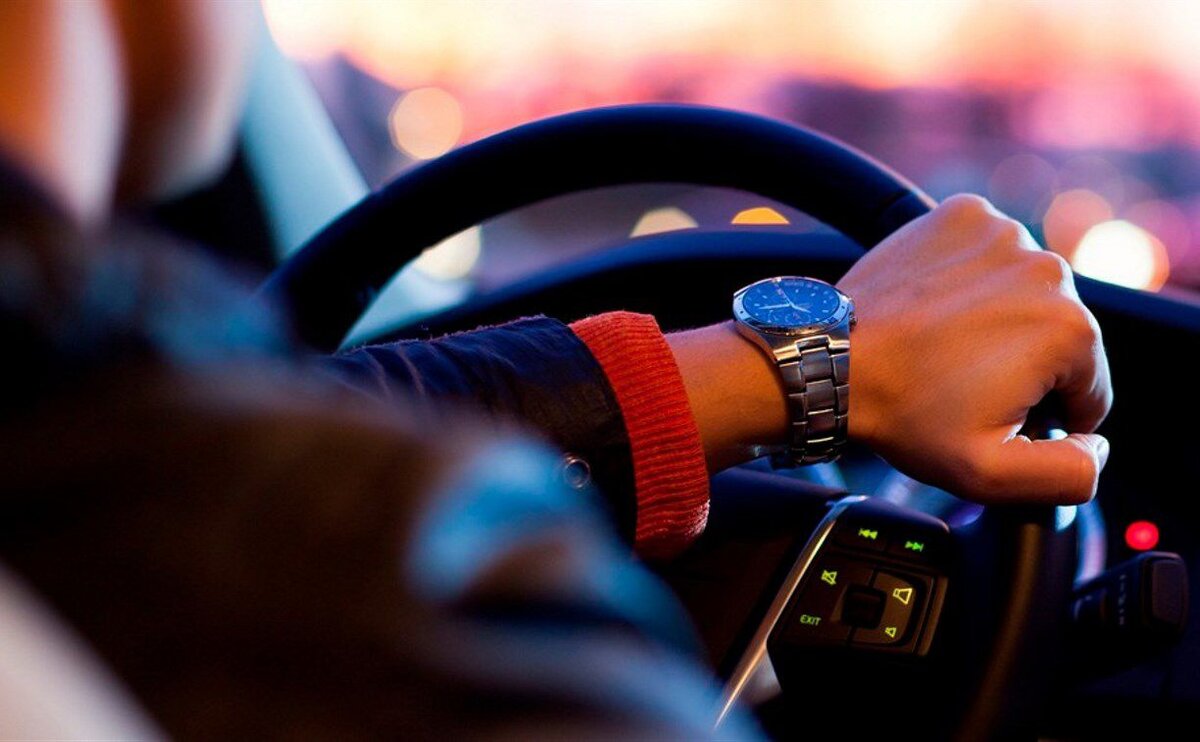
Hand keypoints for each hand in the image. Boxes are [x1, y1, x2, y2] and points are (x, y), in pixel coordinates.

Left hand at [838, 194, 1111, 503]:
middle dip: (1023, 365)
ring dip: (1000, 318)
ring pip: (1026, 292)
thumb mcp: (990, 473)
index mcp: (1071, 330)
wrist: (831, 359)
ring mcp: (1004, 233)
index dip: (1044, 415)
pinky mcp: (964, 213)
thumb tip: (1098, 448)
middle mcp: (1048, 269)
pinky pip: (989, 254)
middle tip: (960, 382)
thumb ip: (1068, 474)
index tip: (992, 414)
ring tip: (944, 346)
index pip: (1088, 388)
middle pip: (1060, 336)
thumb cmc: (903, 413)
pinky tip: (937, 307)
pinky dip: (971, 277)